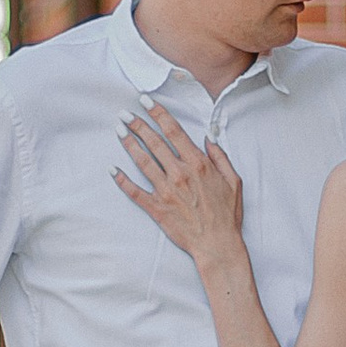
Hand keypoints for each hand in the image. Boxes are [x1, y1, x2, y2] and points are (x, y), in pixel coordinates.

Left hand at [114, 101, 246, 271]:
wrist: (217, 244)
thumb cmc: (226, 215)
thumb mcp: (233, 181)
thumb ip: (220, 157)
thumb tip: (208, 138)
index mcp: (198, 164)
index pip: (174, 131)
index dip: (158, 114)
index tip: (146, 102)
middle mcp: (179, 173)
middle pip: (154, 142)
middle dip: (137, 124)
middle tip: (124, 113)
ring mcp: (166, 191)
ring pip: (142, 161)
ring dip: (128, 144)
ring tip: (118, 130)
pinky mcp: (156, 208)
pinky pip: (134, 191)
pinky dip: (122, 180)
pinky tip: (112, 169)